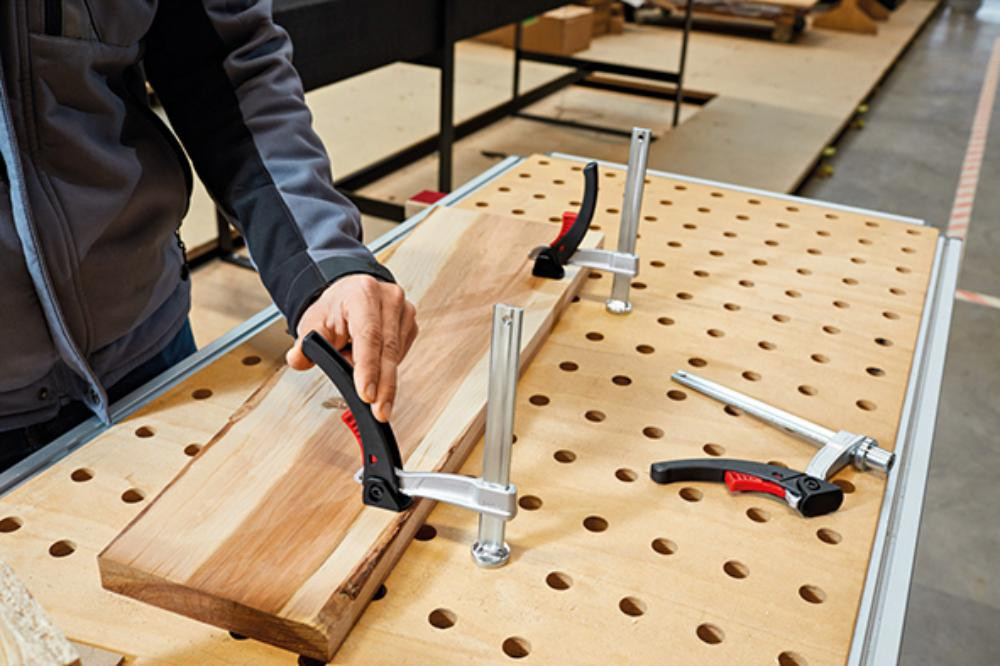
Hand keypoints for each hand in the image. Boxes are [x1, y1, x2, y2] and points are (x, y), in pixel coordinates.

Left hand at [286, 274, 417, 421]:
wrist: (350, 294)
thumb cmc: (334, 308)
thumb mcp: (313, 324)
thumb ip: (304, 346)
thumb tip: (298, 359)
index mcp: (362, 293)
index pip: (368, 335)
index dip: (368, 367)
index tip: (367, 394)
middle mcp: (388, 298)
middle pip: (388, 349)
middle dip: (384, 386)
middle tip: (380, 411)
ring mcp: (404, 311)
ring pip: (397, 356)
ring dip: (381, 376)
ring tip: (359, 375)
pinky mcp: (411, 325)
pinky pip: (401, 355)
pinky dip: (386, 368)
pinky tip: (373, 365)